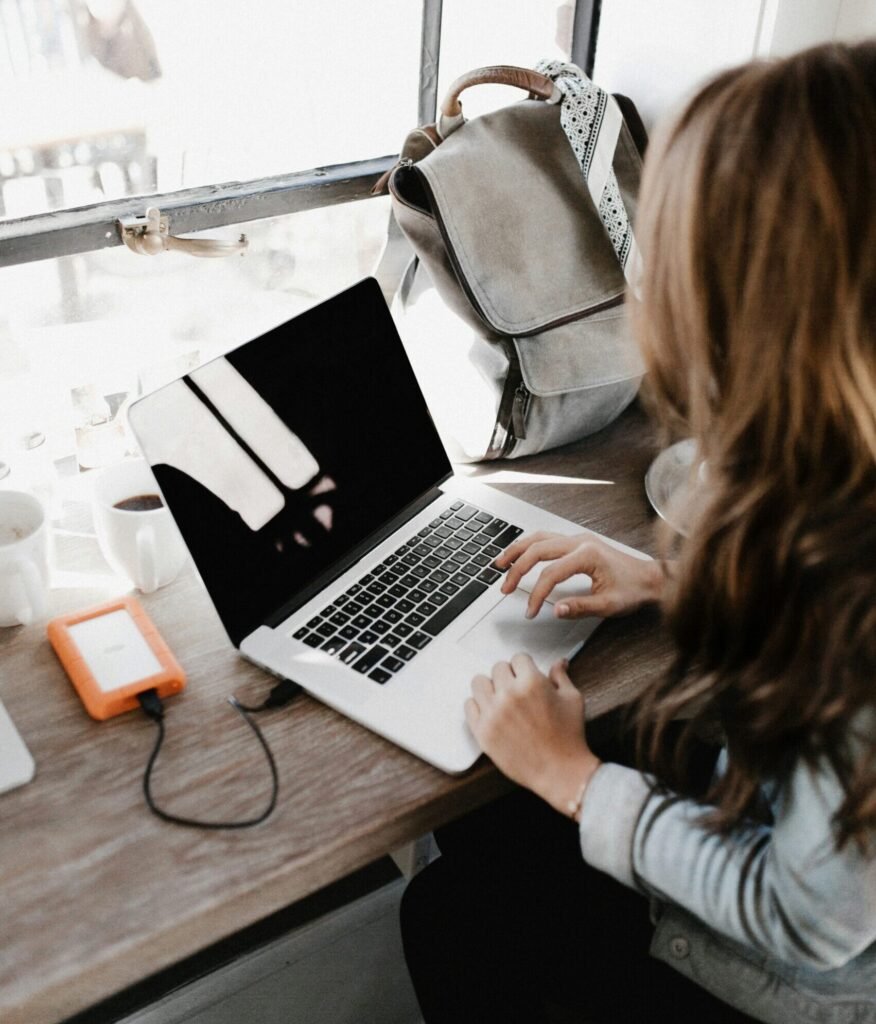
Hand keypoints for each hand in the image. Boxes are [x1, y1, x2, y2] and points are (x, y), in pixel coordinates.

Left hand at [465, 653, 600, 816]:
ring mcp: (492, 713)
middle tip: (517, 689)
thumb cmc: (569, 737)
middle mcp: (509, 695)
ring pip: (479, 683)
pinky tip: (491, 712)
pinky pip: (469, 705)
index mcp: (531, 683)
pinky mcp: (482, 731)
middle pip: (498, 668)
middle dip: (509, 676)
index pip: (518, 658)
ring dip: (490, 687)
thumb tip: (559, 662)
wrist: (560, 772)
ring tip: (501, 698)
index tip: (526, 675)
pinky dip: (478, 706)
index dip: (525, 667)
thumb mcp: (572, 700)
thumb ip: (561, 677)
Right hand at [495, 531, 665, 620]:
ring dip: (518, 550)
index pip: (550, 574)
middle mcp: (580, 541)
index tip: (530, 611)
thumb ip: (581, 607)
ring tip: (500, 564)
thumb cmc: (634, 590)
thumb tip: (556, 609)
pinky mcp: (578, 541)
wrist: (651, 578)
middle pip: (537, 549)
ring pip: (539, 538)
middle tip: (505, 588)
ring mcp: (578, 539)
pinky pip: (547, 538)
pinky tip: (520, 554)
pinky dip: (529, 546)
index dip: (536, 594)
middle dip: (517, 569)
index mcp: (587, 555)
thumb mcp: (609, 605)